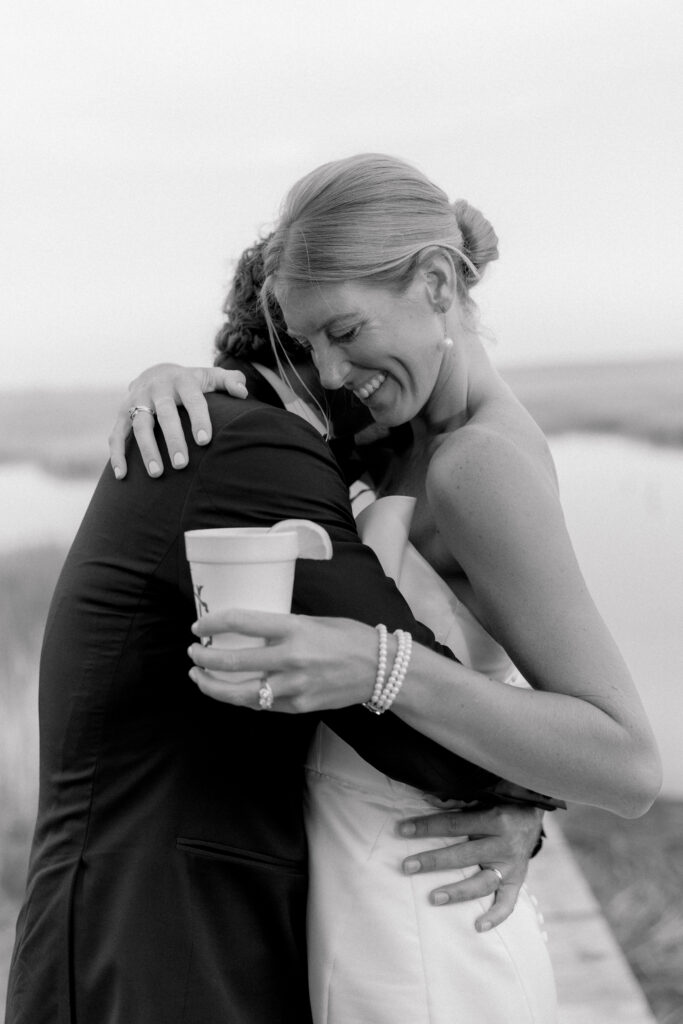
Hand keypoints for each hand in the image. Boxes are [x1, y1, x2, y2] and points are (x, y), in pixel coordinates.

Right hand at [109, 363, 247, 478]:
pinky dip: (117, 455)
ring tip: (157, 474)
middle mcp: (157, 388)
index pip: (193, 399)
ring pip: (139, 425)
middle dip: (173, 439)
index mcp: (182, 380)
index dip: (199, 419)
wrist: (155, 373)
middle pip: (164, 414)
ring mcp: (137, 400)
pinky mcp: (122, 413)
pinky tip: (122, 476)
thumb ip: (230, 381)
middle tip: (181, 465)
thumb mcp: (210, 377)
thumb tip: (242, 392)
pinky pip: (116, 435)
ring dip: (146, 450)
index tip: (204, 441)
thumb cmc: (191, 383)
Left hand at [188, 609, 380, 711]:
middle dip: (205, 659)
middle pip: (233, 661)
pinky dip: (241, 698)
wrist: (381, 669)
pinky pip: (260, 704)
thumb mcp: (314, 621)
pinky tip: (229, 691)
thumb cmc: (349, 637)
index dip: (213, 623)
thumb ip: (282, 627)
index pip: (241, 622)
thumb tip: (251, 630)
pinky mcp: (298, 706)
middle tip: (193, 653)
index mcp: (294, 628)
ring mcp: (294, 686)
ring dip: (213, 686)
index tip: (199, 624)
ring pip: (240, 693)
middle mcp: (291, 658)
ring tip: (199, 678)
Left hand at [397, 804, 543, 931]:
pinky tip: (478, 927)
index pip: (454, 824)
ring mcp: (511, 866)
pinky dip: (496, 917)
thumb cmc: (501, 802)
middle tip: (407, 866)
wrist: (533, 815)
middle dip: (433, 861)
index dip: (427, 827)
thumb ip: (457, 799)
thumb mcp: (484, 795)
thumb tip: (426, 798)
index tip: (402, 830)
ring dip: (458, 892)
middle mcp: (504, 844)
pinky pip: (508, 903)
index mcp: (494, 819)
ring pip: (482, 883)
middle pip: (464, 855)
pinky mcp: (517, 881)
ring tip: (433, 898)